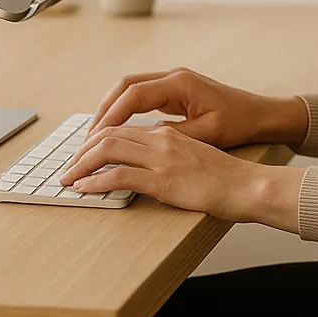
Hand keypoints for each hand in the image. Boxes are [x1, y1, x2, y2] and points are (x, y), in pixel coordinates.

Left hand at [56, 122, 303, 228]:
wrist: (249, 186)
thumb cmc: (227, 178)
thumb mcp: (196, 158)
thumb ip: (171, 156)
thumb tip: (147, 166)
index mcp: (169, 133)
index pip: (122, 128)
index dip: (96, 138)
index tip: (82, 153)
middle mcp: (162, 140)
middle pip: (109, 134)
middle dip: (82, 150)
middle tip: (68, 166)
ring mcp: (161, 158)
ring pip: (107, 150)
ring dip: (81, 164)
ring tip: (68, 178)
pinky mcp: (162, 180)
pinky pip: (118, 175)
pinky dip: (94, 181)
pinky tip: (83, 188)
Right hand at [84, 67, 306, 149]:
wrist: (260, 113)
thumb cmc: (239, 122)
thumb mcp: (207, 134)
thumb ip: (172, 137)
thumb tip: (140, 143)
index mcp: (180, 83)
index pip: (133, 94)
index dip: (111, 115)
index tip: (96, 136)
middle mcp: (173, 77)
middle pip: (124, 86)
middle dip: (103, 110)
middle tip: (88, 137)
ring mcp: (172, 82)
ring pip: (129, 89)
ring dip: (111, 109)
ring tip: (95, 135)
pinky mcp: (174, 91)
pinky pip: (140, 96)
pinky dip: (124, 110)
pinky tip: (116, 129)